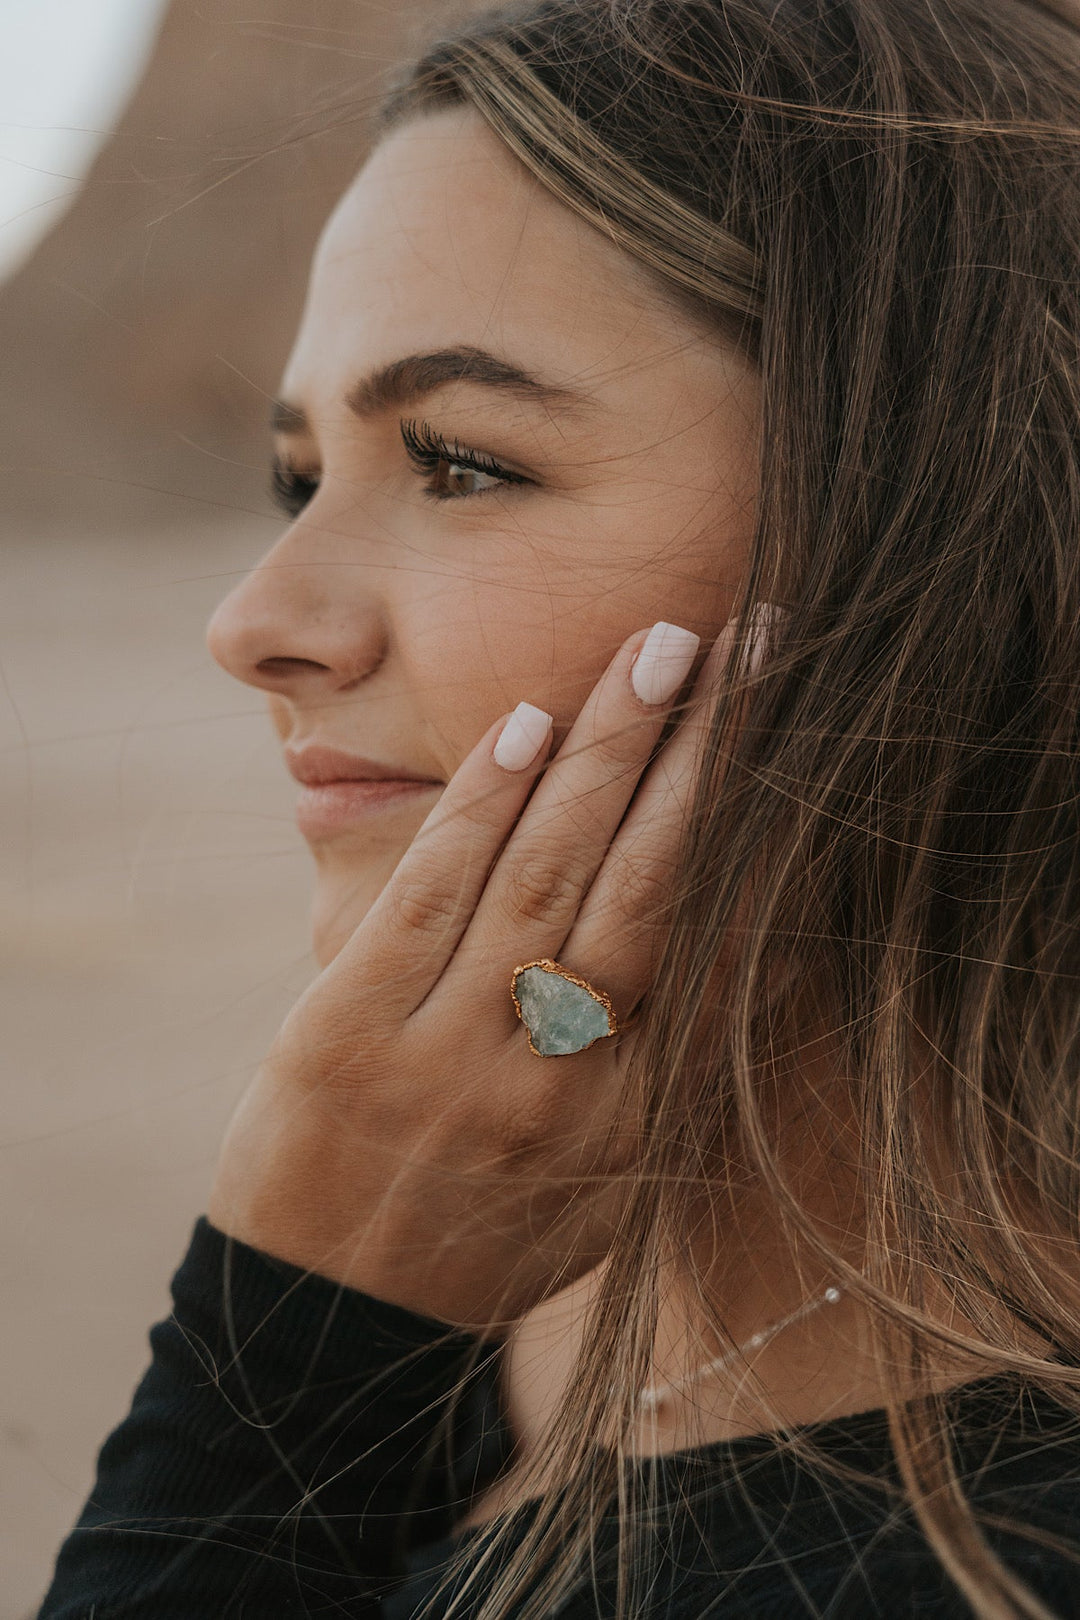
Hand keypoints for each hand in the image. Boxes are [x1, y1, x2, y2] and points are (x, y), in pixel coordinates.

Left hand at [208, 622, 730, 1331]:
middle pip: (648, 888)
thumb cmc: (481, 1237)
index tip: (782, 726)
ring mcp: (452, 1058)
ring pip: (546, 874)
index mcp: (634, 1121)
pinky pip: (432, 896)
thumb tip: (732, 951)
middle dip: (695, 756)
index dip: (752, 823)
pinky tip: (530, 728)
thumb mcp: (602, 1188)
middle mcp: (562, 1086)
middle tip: (734, 646)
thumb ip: (664, 1074)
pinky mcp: (350, 1033)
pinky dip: (484, 805)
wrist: (328, 1324)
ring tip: (653, 654)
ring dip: (605, 753)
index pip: (714, 945)